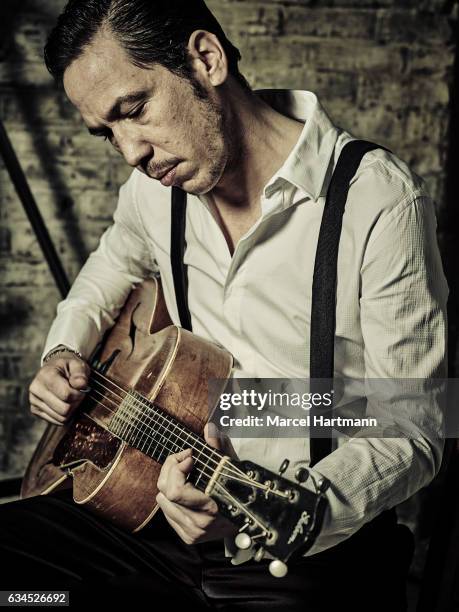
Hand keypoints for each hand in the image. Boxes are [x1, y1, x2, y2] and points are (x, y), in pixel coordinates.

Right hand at [29, 350, 89, 425]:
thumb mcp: (77, 364)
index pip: (66, 394)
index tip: (81, 388)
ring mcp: (33, 401)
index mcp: (45, 375)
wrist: (55, 369)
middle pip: (64, 409)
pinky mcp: (35, 410)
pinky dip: (65, 415)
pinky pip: (57, 421)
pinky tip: (65, 403)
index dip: (78, 393)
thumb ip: (80, 373)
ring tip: (71, 398)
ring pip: (61, 418)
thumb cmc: (68, 367)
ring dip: (72, 410)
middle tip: (78, 394)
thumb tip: (81, 385)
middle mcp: (35, 389)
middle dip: (76, 403)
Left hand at [156, 424, 237, 544]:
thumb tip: (209, 428)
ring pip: (162, 500)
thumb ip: (218, 448)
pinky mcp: (188, 536)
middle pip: (165, 492)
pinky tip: (184, 490)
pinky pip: (166, 511)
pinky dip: (170, 497)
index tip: (189, 456)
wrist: (250, 522)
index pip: (175, 491)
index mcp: (210, 507)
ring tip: (184, 474)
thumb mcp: (231, 467)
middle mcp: (198, 523)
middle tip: (183, 459)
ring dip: (170, 483)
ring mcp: (192, 532)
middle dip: (170, 469)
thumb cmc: (241, 491)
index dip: (176, 468)